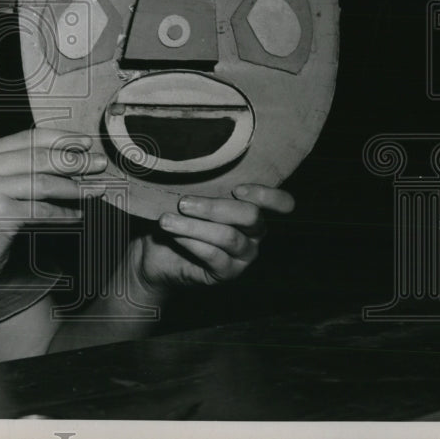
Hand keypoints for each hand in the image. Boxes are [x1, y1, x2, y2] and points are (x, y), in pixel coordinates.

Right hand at [0, 128, 105, 279]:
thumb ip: (11, 171)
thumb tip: (60, 159)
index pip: (28, 138)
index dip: (61, 138)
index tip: (85, 143)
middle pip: (39, 155)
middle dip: (75, 159)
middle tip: (100, 163)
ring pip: (44, 181)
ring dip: (77, 186)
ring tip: (98, 189)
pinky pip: (42, 210)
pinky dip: (64, 213)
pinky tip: (79, 216)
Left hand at [132, 184, 294, 289]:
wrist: (157, 254)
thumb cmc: (177, 217)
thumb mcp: (190, 196)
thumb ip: (200, 184)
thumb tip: (190, 166)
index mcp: (252, 207)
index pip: (282, 203)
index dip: (266, 195)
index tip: (235, 189)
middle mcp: (255, 232)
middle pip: (250, 216)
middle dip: (214, 207)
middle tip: (183, 203)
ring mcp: (244, 255)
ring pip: (228, 236)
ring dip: (193, 226)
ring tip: (167, 220)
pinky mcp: (228, 273)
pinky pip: (214, 256)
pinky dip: (191, 243)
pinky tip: (174, 236)